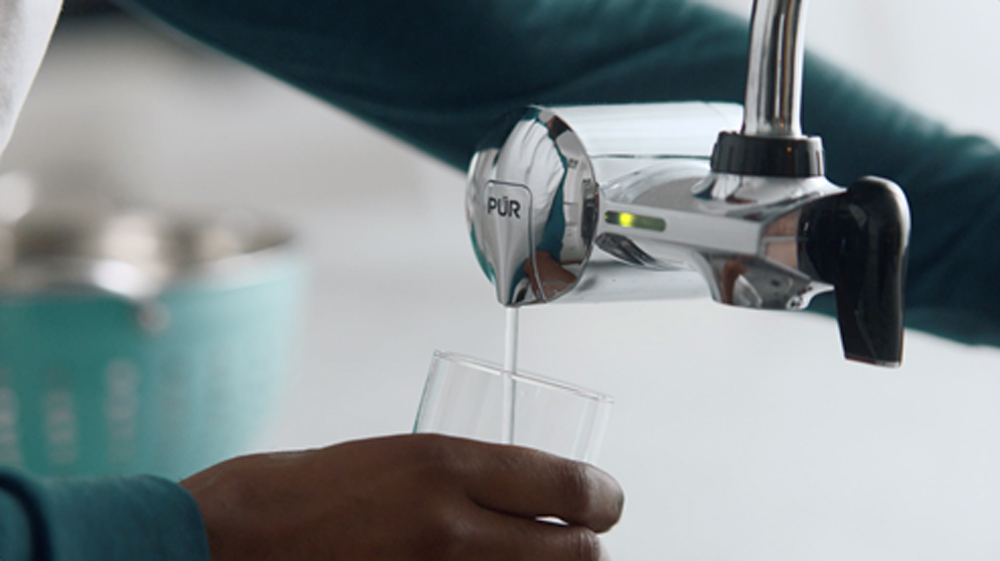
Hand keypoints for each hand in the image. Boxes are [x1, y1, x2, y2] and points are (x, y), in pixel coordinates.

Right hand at [180, 434, 623, 560]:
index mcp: (444, 464)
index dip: (604, 497)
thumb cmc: (301, 492)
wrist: (228, 542)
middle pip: (577, 552)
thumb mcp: (392, 457)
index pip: (570, 484)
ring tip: (534, 558)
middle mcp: (452, 526)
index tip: (604, 500)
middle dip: (587, 546)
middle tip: (579, 538)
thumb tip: (518, 495)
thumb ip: (460, 478)